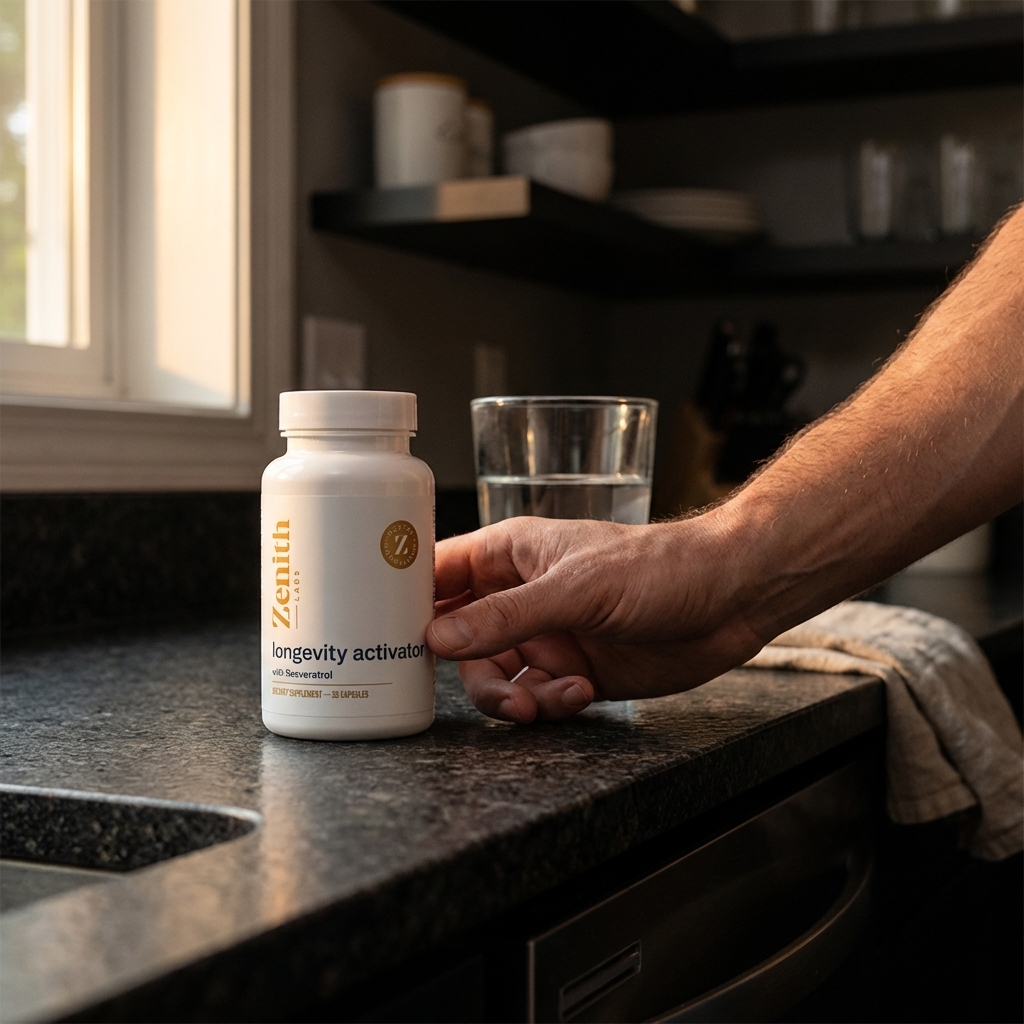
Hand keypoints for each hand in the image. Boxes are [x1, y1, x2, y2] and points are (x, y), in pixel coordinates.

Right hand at [426, 515, 764, 723]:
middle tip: (496, 690)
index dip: (407, 602)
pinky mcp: (573, 672)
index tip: (384, 633)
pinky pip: (537, 698)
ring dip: (512, 696)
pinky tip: (581, 692)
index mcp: (511, 555)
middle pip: (459, 641)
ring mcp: (547, 636)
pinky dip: (550, 705)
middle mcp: (522, 596)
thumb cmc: (660, 566)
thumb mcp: (577, 588)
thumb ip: (506, 617)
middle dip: (472, 672)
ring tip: (543, 700)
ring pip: (496, 677)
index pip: (438, 574)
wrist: (730, 599)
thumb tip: (438, 639)